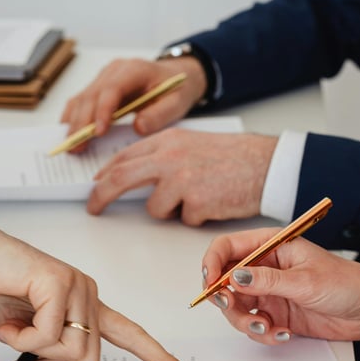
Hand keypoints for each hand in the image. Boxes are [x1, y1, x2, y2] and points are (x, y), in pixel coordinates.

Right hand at [0, 222, 192, 360]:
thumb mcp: (21, 336)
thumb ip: (44, 353)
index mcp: (85, 307)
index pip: (130, 335)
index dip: (156, 357)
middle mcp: (88, 295)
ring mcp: (78, 287)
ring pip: (73, 352)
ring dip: (33, 354)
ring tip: (11, 329)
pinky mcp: (60, 283)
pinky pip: (48, 336)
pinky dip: (20, 338)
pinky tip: (7, 320)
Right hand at [60, 57, 205, 147]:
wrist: (175, 76)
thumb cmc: (176, 89)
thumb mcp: (177, 103)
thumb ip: (160, 114)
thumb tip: (138, 128)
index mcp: (135, 70)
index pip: (112, 88)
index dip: (102, 110)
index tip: (98, 132)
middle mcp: (115, 70)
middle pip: (91, 95)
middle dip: (82, 122)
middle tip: (77, 146)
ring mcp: (104, 77)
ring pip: (82, 98)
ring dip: (74, 122)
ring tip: (72, 145)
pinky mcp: (99, 87)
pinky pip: (81, 101)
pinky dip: (73, 117)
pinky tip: (69, 133)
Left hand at [88, 129, 276, 224]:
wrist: (266, 165)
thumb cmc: (233, 157)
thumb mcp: (191, 145)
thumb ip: (162, 155)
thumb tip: (134, 174)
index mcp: (167, 140)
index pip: (124, 157)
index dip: (105, 174)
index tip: (95, 185)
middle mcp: (170, 158)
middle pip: (121, 178)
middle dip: (101, 195)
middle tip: (94, 208)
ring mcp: (182, 180)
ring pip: (155, 209)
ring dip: (171, 211)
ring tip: (198, 197)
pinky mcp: (196, 203)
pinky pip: (183, 220)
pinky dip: (196, 217)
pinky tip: (214, 202)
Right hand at [201, 228, 359, 360]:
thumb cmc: (347, 283)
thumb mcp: (305, 281)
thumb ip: (267, 281)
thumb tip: (234, 277)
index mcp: (271, 246)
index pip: (227, 247)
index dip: (212, 262)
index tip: (210, 282)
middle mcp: (265, 268)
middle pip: (225, 280)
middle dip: (224, 298)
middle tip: (233, 308)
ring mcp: (269, 292)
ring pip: (236, 307)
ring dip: (245, 322)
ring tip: (266, 328)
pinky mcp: (276, 314)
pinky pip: (254, 326)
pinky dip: (262, 334)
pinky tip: (282, 334)